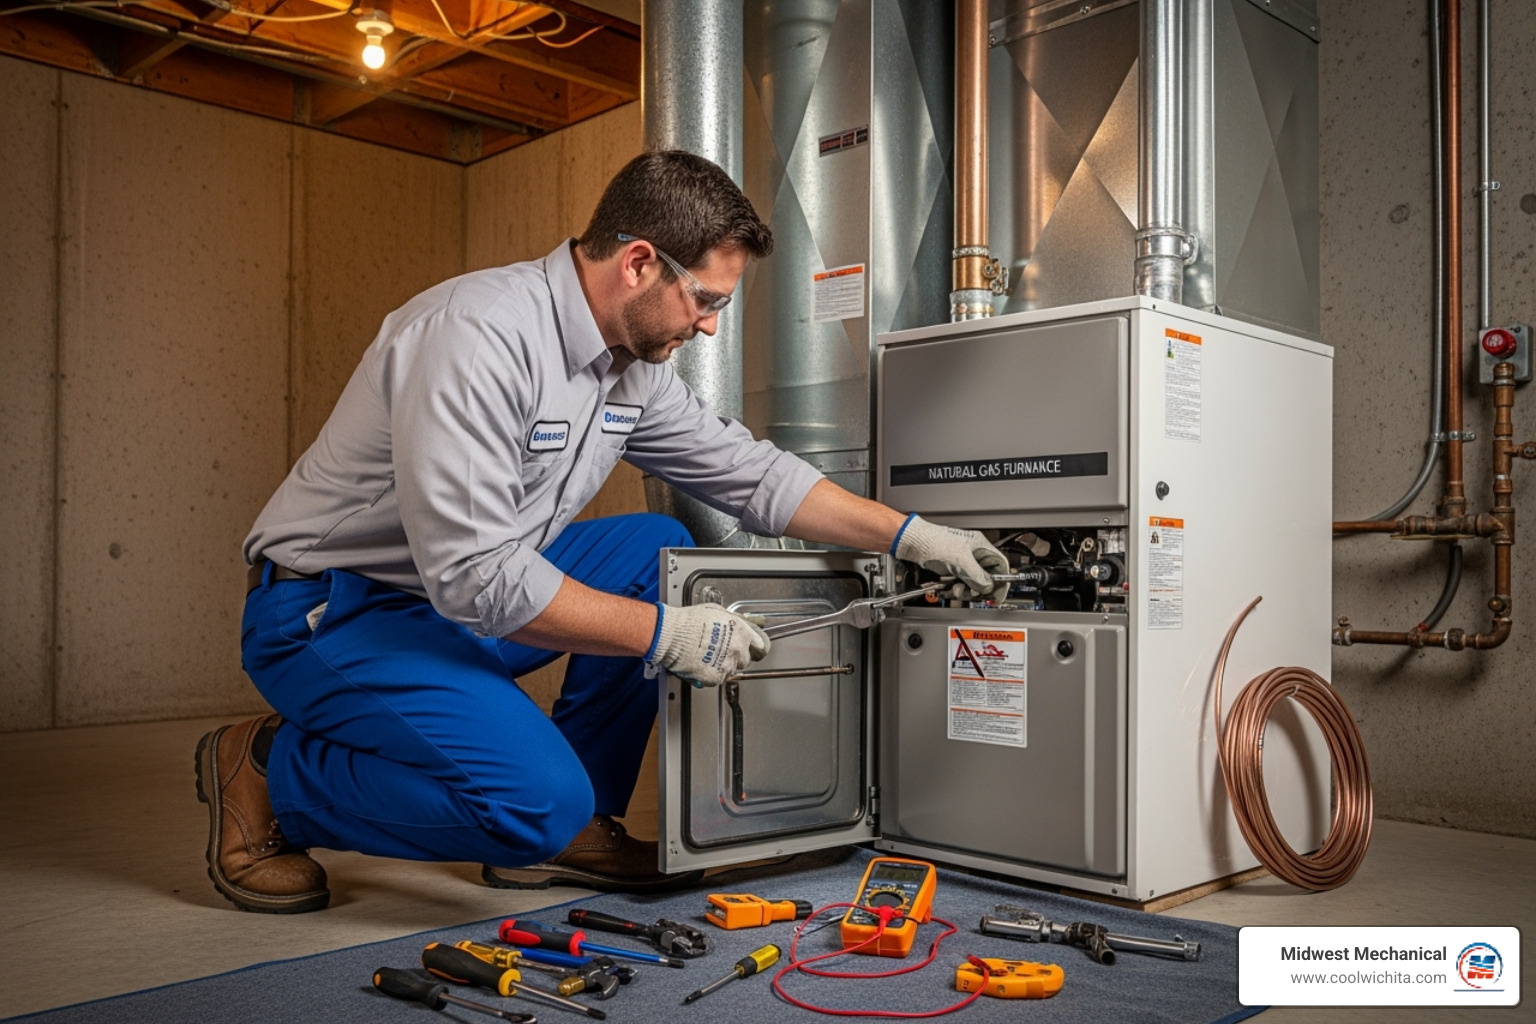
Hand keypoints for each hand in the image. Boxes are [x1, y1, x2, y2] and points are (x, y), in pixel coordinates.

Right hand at [646, 603, 769, 686]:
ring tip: (707, 658)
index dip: (753, 646)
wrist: (671, 635)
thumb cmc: (688, 621)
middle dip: (735, 656)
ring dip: (723, 666)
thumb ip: (730, 620)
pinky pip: (717, 678)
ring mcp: (727, 665)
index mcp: (741, 632)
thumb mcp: (715, 611)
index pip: (758, 644)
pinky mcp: (715, 677)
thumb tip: (736, 622)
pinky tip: (701, 665)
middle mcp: (737, 649)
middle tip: (722, 652)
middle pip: (745, 660)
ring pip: (731, 670)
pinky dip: (711, 674)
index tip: (752, 648)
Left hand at [893, 514, 1009, 601]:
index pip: (1000, 565)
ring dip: (965, 590)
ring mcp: (962, 561)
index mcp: (980, 546)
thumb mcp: (961, 562)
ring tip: (957, 590)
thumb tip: (988, 587)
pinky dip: (955, 588)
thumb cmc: (934, 542)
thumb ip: (978, 576)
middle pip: (986, 576)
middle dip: (979, 588)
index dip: (1002, 581)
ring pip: (972, 582)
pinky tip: (949, 589)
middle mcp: (973, 553)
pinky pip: (959, 582)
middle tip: (972, 594)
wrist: (912, 543)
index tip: (997, 596)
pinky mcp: (951, 568)